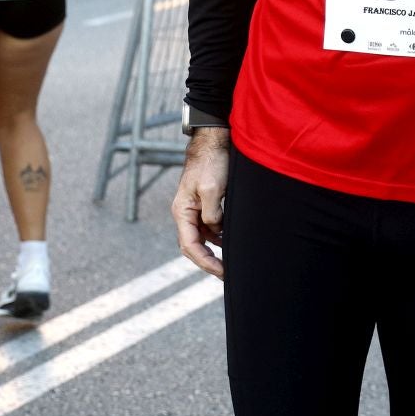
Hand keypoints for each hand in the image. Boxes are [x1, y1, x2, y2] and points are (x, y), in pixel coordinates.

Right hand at [173, 128, 229, 277]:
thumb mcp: (213, 188)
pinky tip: (231, 242)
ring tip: (232, 262)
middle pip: (193, 246)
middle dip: (209, 262)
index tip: (221, 271)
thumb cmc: (211, 162)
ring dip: (215, 250)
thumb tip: (216, 231)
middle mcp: (186, 213)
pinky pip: (210, 227)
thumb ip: (213, 214)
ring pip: (202, 237)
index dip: (205, 262)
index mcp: (182, 211)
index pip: (190, 246)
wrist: (213, 140)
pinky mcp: (205, 203)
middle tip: (227, 274)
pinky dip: (220, 237)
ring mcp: (195, 209)